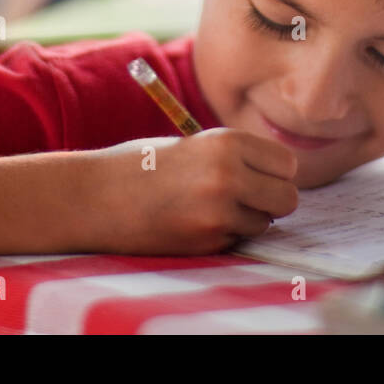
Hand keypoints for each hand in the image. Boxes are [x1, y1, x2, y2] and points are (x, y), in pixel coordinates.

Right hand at [86, 128, 298, 255]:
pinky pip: (236, 241)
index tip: (258, 174)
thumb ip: (235, 157)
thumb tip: (282, 177)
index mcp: (227, 142)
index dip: (274, 172)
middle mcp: (229, 175)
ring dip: (246, 220)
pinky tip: (191, 222)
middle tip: (245, 197)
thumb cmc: (141, 166)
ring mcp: (218, 212)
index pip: (287, 163)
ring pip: (264, 223)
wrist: (95, 195)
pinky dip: (222, 235)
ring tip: (209, 208)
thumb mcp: (192, 145)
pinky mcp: (206, 241)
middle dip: (271, 200)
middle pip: (287, 198)